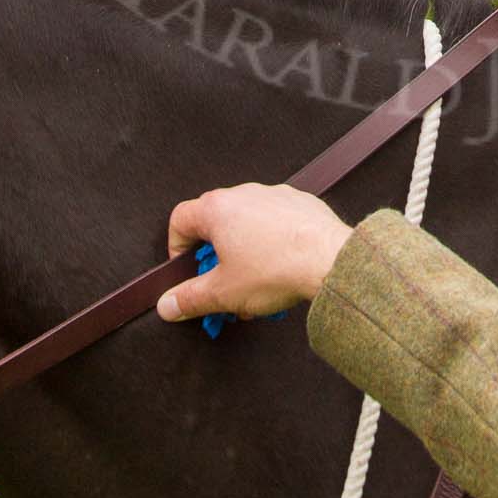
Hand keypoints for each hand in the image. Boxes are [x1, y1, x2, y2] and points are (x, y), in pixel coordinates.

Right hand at [156, 184, 351, 322]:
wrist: (330, 258)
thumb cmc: (276, 269)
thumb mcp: (223, 292)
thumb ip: (190, 298)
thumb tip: (167, 304)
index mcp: (218, 209)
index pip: (181, 218)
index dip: (177, 249)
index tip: (188, 272)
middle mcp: (244, 193)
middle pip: (215, 221)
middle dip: (214, 257)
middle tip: (221, 284)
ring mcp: (274, 194)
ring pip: (246, 222)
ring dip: (243, 251)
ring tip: (254, 284)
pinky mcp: (299, 202)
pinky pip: (274, 221)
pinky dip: (270, 242)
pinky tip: (279, 268)